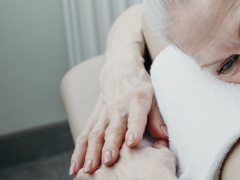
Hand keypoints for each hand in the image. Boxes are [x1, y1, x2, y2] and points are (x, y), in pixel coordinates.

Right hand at [70, 52, 167, 174]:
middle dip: (110, 145)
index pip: (135, 116)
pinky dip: (78, 152)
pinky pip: (84, 136)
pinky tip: (75, 167)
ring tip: (89, 169)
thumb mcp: (154, 96)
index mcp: (137, 100)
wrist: (120, 71)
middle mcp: (118, 107)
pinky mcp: (93, 119)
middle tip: (108, 161)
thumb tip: (165, 136)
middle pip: (112, 128)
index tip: (132, 142)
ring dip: (91, 152)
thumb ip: (157, 117)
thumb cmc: (141, 87)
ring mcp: (103, 114)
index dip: (134, 128)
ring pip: (95, 134)